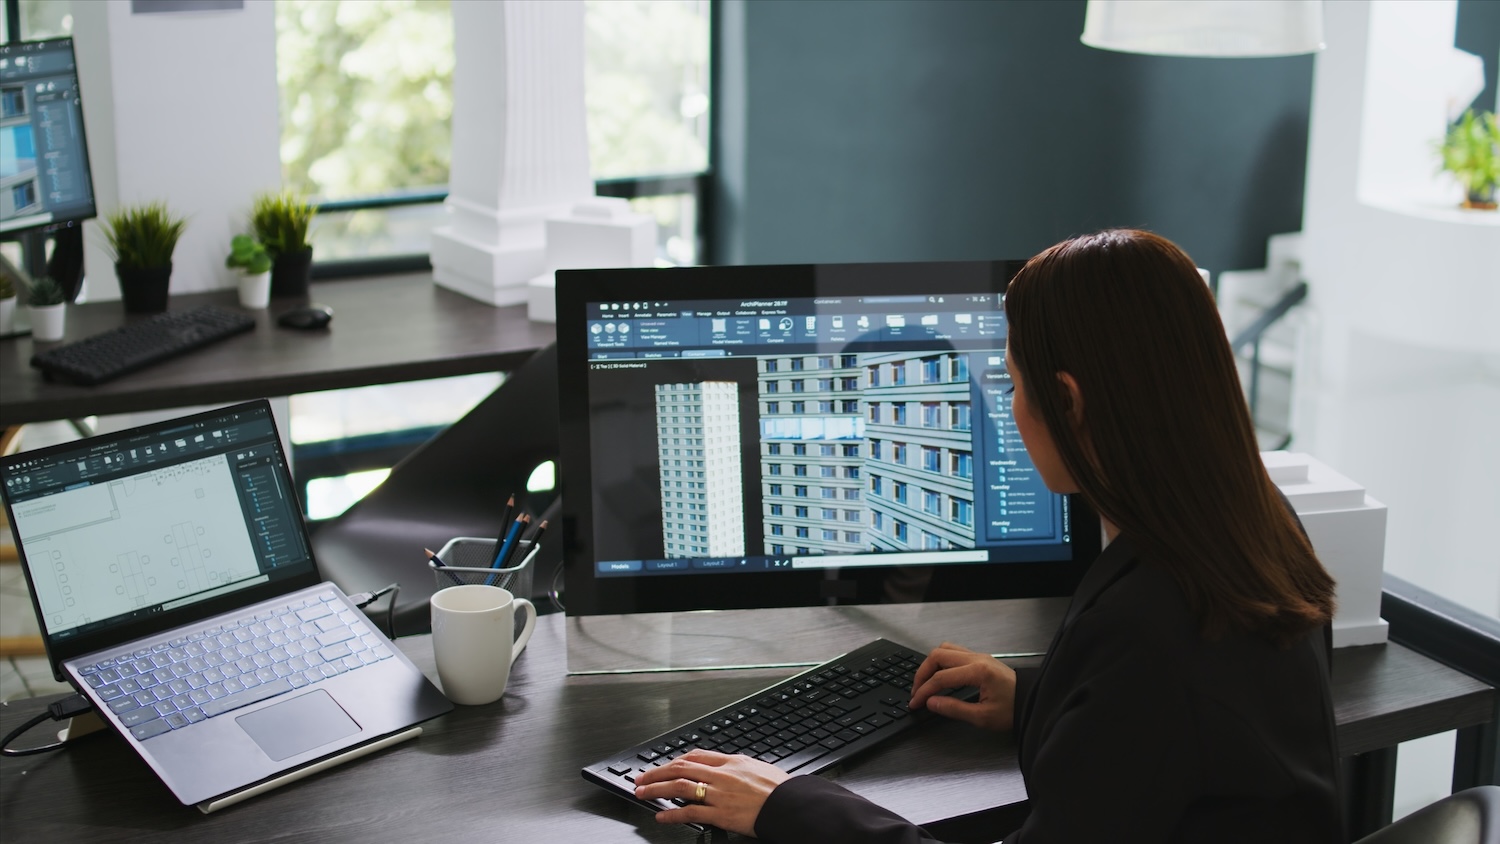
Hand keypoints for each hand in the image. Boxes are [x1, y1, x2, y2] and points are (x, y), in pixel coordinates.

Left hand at [633, 749, 789, 835]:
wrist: (791, 805)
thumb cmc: (780, 789)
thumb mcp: (757, 768)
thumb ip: (737, 767)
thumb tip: (725, 768)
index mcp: (731, 761)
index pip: (695, 756)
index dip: (675, 761)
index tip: (664, 766)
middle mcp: (722, 775)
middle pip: (681, 768)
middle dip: (657, 772)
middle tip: (641, 778)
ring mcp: (719, 794)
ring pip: (679, 786)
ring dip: (656, 789)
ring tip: (642, 793)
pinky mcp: (721, 814)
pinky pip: (690, 812)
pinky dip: (672, 814)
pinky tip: (661, 816)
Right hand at [909, 641, 1017, 731]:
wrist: (1032, 702)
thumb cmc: (1013, 710)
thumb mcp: (982, 717)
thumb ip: (954, 708)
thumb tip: (931, 702)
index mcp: (978, 672)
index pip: (941, 678)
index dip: (924, 691)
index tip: (916, 703)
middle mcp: (977, 658)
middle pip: (938, 656)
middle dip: (922, 673)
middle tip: (916, 691)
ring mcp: (979, 656)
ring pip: (945, 649)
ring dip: (930, 664)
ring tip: (925, 682)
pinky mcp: (980, 659)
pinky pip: (954, 652)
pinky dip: (941, 662)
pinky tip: (939, 675)